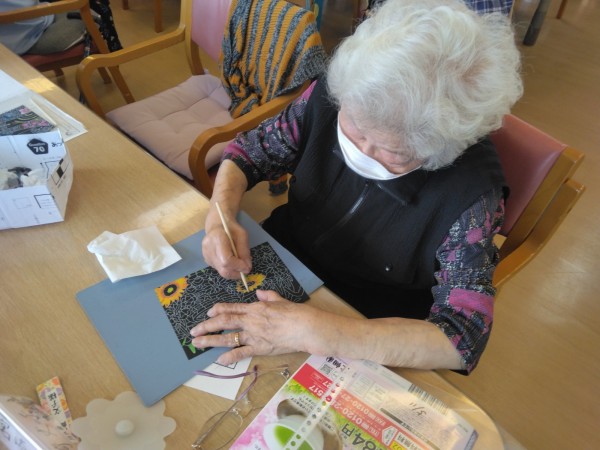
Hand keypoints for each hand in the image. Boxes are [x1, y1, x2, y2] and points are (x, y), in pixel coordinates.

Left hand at [189, 290, 321, 364]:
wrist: (305, 327)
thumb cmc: (296, 312)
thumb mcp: (281, 300)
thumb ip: (269, 296)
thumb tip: (259, 293)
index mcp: (255, 308)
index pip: (232, 308)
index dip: (217, 310)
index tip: (208, 313)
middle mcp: (251, 321)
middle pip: (224, 322)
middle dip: (206, 326)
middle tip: (193, 331)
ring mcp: (254, 335)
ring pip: (227, 338)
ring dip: (211, 340)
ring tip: (198, 344)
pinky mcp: (260, 348)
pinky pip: (241, 353)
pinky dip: (230, 357)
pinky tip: (219, 360)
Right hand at [201, 204, 250, 279]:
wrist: (217, 225)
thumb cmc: (231, 228)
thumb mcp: (242, 235)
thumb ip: (244, 250)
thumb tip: (247, 267)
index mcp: (217, 239)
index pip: (226, 260)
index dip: (238, 266)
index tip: (247, 267)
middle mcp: (208, 249)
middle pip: (223, 268)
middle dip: (236, 272)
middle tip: (246, 269)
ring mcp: (206, 255)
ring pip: (221, 271)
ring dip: (233, 271)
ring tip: (239, 264)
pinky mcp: (206, 260)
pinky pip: (219, 269)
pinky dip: (228, 269)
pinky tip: (232, 261)